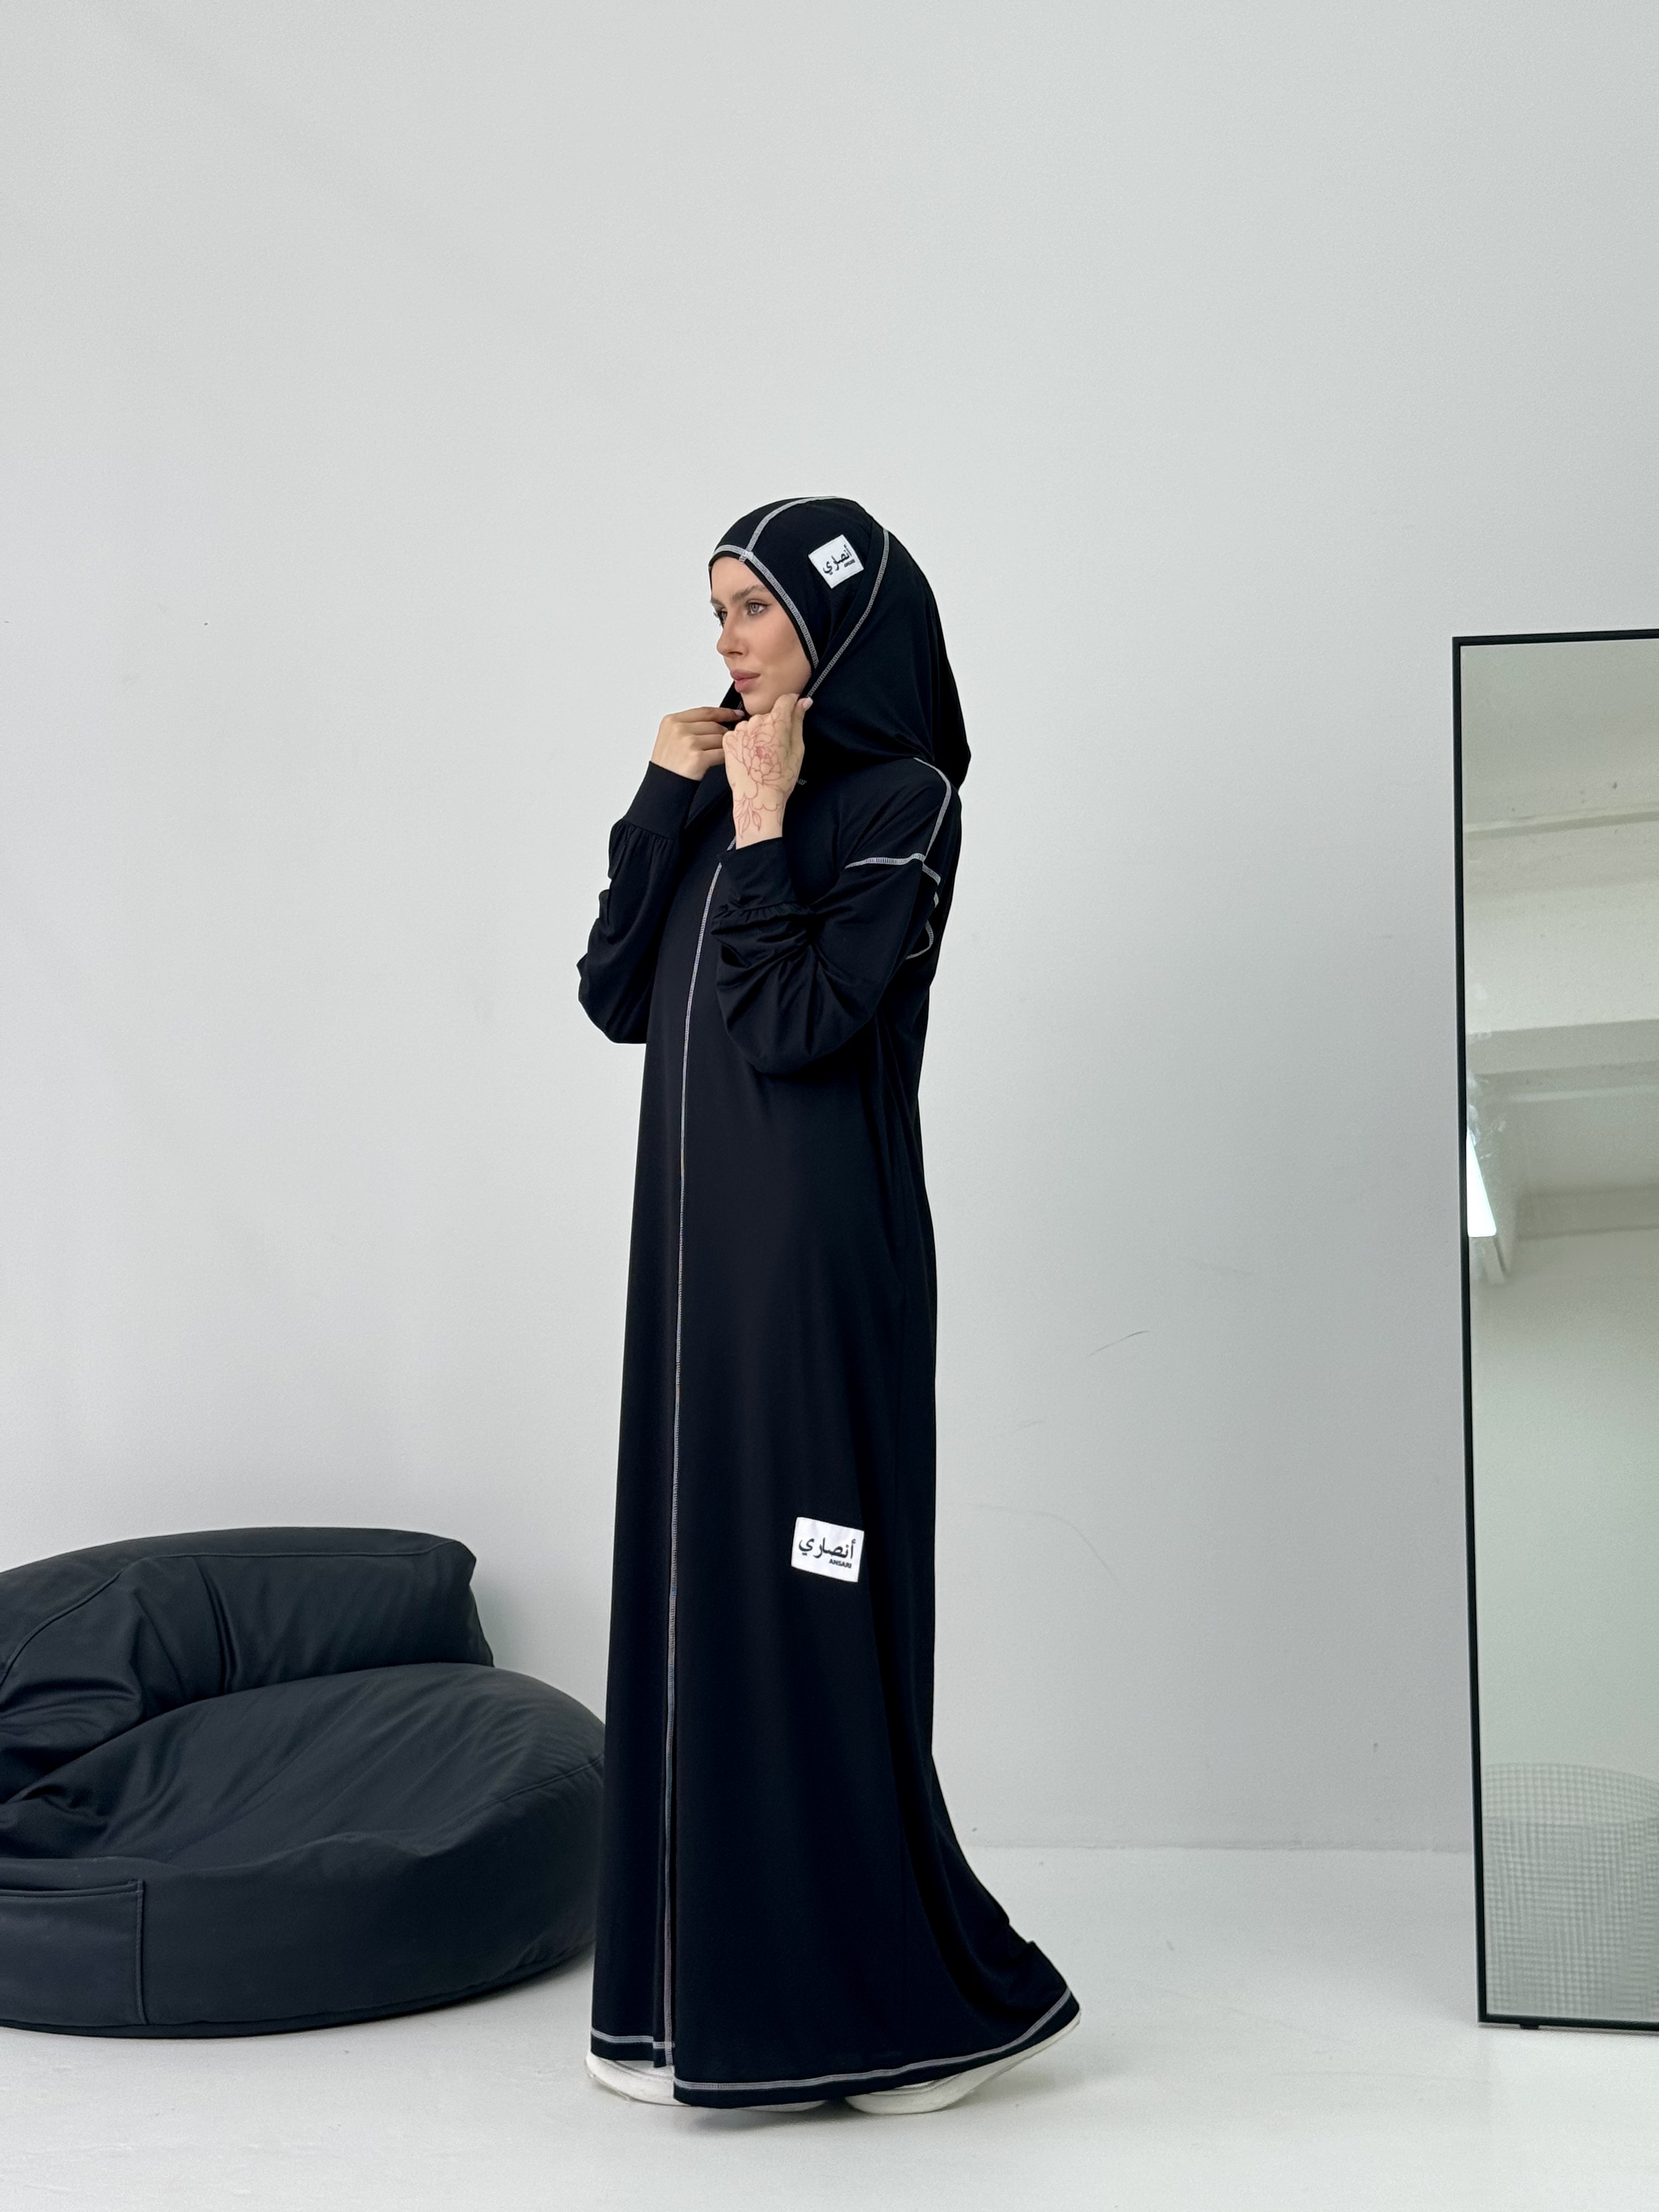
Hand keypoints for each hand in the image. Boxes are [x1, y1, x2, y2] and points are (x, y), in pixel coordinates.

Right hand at [652, 706, 739, 781]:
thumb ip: (690, 726)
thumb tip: (718, 721)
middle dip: (725, 734)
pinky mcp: (697, 758)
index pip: (705, 711)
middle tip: (729, 741)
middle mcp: (679, 729)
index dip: (724, 712)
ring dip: (725, 747)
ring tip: (722, 754)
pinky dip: (726, 757)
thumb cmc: (668, 764)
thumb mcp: (671, 737)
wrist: (662, 786)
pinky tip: (723, 761)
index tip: (736, 714)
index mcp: (672, 721)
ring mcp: (688, 743)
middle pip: (714, 725)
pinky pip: (722, 753)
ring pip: (720, 739)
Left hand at [724, 694, 809, 844]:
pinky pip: (740, 733)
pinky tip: (750, 756)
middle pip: (768, 714)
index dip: (791, 703)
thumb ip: (798, 721)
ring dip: (759, 733)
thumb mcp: (797, 750)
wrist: (757, 799)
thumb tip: (803, 702)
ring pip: (753, 724)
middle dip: (774, 725)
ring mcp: (740, 730)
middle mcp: (756, 722)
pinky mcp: (728, 740)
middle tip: (777, 747)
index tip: (793, 709)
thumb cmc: (779, 779)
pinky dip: (745, 740)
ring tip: (762, 755)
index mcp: (777, 722)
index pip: (785, 700)